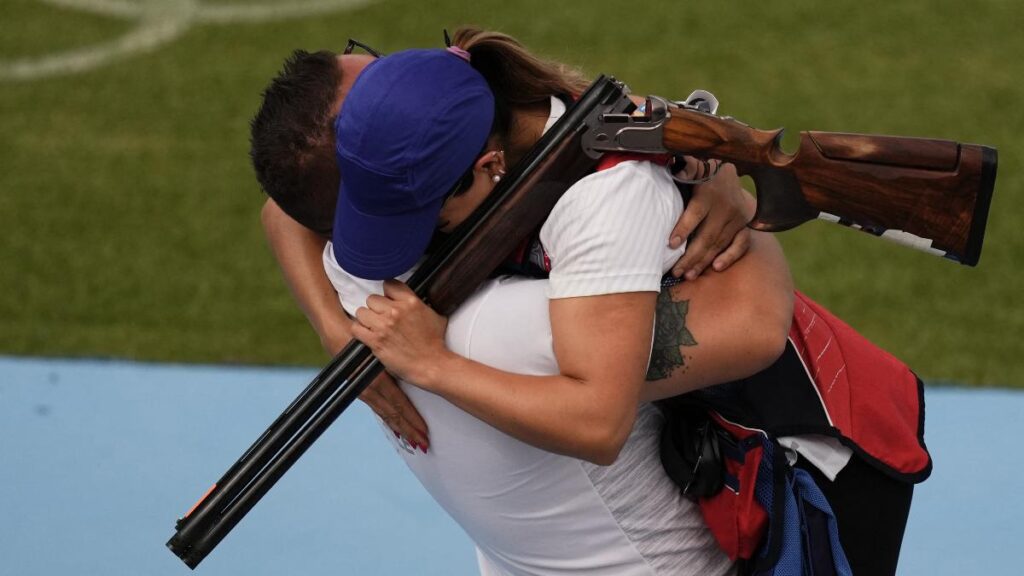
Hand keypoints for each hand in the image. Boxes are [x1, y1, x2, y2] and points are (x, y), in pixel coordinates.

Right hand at [320, 316, 430, 451]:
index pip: (398, 406)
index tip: (423, 432)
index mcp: (377, 380)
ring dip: (400, 427)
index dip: (411, 421)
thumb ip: (392, 364)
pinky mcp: (360, 390)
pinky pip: (378, 408)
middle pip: (394, 414)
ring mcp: (364, 392)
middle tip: (423, 442)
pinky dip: (388, 418)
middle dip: (409, 430)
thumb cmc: (359, 336)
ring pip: (386, 414)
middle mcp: (370, 389)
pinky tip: (395, 424)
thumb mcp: (378, 350)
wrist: (335, 331)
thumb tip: (410, 374)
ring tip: (413, 439)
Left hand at [351, 280, 449, 388]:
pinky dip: (360, 331)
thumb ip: (419, 303)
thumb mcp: (433, 314)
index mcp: (410, 302)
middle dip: (376, 308)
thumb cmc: (434, 342)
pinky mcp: (376, 341)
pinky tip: (367, 335)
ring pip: (361, 312)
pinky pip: (356, 328)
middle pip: (372, 299)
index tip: (388, 300)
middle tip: (382, 318)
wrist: (431, 364)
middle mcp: (396, 311)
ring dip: (366, 319)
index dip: (387, 293)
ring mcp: (384, 326)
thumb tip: (410, 298)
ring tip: (373, 326)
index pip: (389, 284)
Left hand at [668, 161, 754, 279]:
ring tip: (688, 275)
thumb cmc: (699, 173)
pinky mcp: (745, 224)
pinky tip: (717, 267)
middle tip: (676, 272)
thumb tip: (669, 168)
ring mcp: (737, 216)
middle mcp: (726, 206)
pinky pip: (741, 243)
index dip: (683, 229)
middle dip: (690, 256)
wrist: (727, 169)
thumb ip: (681, 172)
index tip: (671, 245)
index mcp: (709, 191)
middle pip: (707, 235)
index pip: (696, 213)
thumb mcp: (689, 169)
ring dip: (703, 261)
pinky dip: (730, 256)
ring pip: (720, 243)